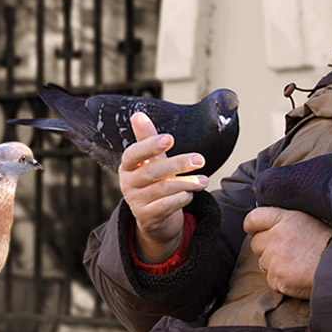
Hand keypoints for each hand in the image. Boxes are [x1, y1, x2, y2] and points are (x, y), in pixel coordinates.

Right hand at [119, 112, 208, 262]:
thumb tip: (138, 114)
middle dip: (178, 164)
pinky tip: (191, 194)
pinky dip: (181, 198)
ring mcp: (136, 202)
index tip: (169, 138)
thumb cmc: (154, 181)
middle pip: (153, 172)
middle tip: (200, 159)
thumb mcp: (152, 160)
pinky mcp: (147, 218)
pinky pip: (166, 206)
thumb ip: (147, 138)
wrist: (155, 217)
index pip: (133, 154)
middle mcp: (128, 184)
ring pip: (163, 189)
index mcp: (128, 166)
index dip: (150, 145)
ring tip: (204, 180)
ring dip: (187, 183)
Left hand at [243, 207, 331, 299]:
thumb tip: (267, 225)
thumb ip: (286, 221)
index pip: (253, 218)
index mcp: (286, 218)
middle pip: (256, 243)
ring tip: (297, 265)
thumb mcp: (308, 221)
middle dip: (267, 249)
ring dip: (275, 266)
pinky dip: (282, 281)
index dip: (253, 226)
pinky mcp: (277, 277)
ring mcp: (276, 257)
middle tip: (288, 253)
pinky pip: (271, 280)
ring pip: (263, 263)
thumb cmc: (330, 244)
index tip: (256, 231)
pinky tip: (298, 277)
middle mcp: (278, 235)